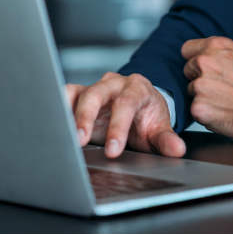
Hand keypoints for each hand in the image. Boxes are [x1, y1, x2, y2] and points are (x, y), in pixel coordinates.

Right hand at [66, 72, 185, 158]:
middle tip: (80, 140)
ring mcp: (96, 87)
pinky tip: (55, 124)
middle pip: (97, 94)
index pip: (126, 103)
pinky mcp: (81, 93)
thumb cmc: (147, 118)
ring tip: (64, 135)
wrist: (139, 107)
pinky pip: (67, 94)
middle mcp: (115, 83)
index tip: (114, 150)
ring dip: (70, 114)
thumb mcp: (158, 129)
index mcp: (138, 88)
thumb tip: (177, 150)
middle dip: (87, 117)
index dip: (118, 127)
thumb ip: (166, 140)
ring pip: (79, 93)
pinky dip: (59, 106)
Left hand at [182, 36, 232, 139]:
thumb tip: (209, 54)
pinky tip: (224, 113)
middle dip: (200, 79)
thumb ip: (222, 52)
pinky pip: (197, 111)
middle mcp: (203, 62)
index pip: (187, 49)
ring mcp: (199, 86)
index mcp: (214, 46)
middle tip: (221, 88)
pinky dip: (207, 114)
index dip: (194, 59)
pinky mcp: (198, 108)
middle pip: (188, 71)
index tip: (201, 68)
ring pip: (192, 92)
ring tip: (226, 102)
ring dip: (204, 98)